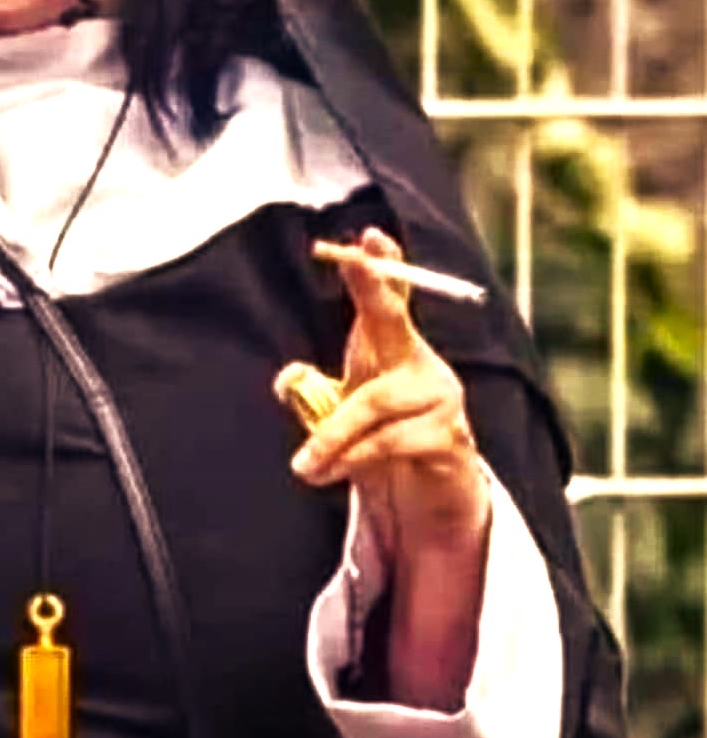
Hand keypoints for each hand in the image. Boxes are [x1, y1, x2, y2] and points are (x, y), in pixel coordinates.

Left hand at [277, 227, 491, 709]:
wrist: (427, 500)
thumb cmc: (380, 442)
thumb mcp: (343, 414)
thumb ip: (314, 391)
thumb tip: (289, 379)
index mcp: (393, 350)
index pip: (390, 300)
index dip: (382, 268)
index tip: (369, 237)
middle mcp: (421, 362)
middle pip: (392, 320)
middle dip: (373, 288)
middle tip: (356, 258)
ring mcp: (441, 397)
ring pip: (373, 403)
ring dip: (331, 438)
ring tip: (305, 466)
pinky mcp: (448, 437)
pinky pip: (387, 443)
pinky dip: (353, 460)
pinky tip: (334, 474)